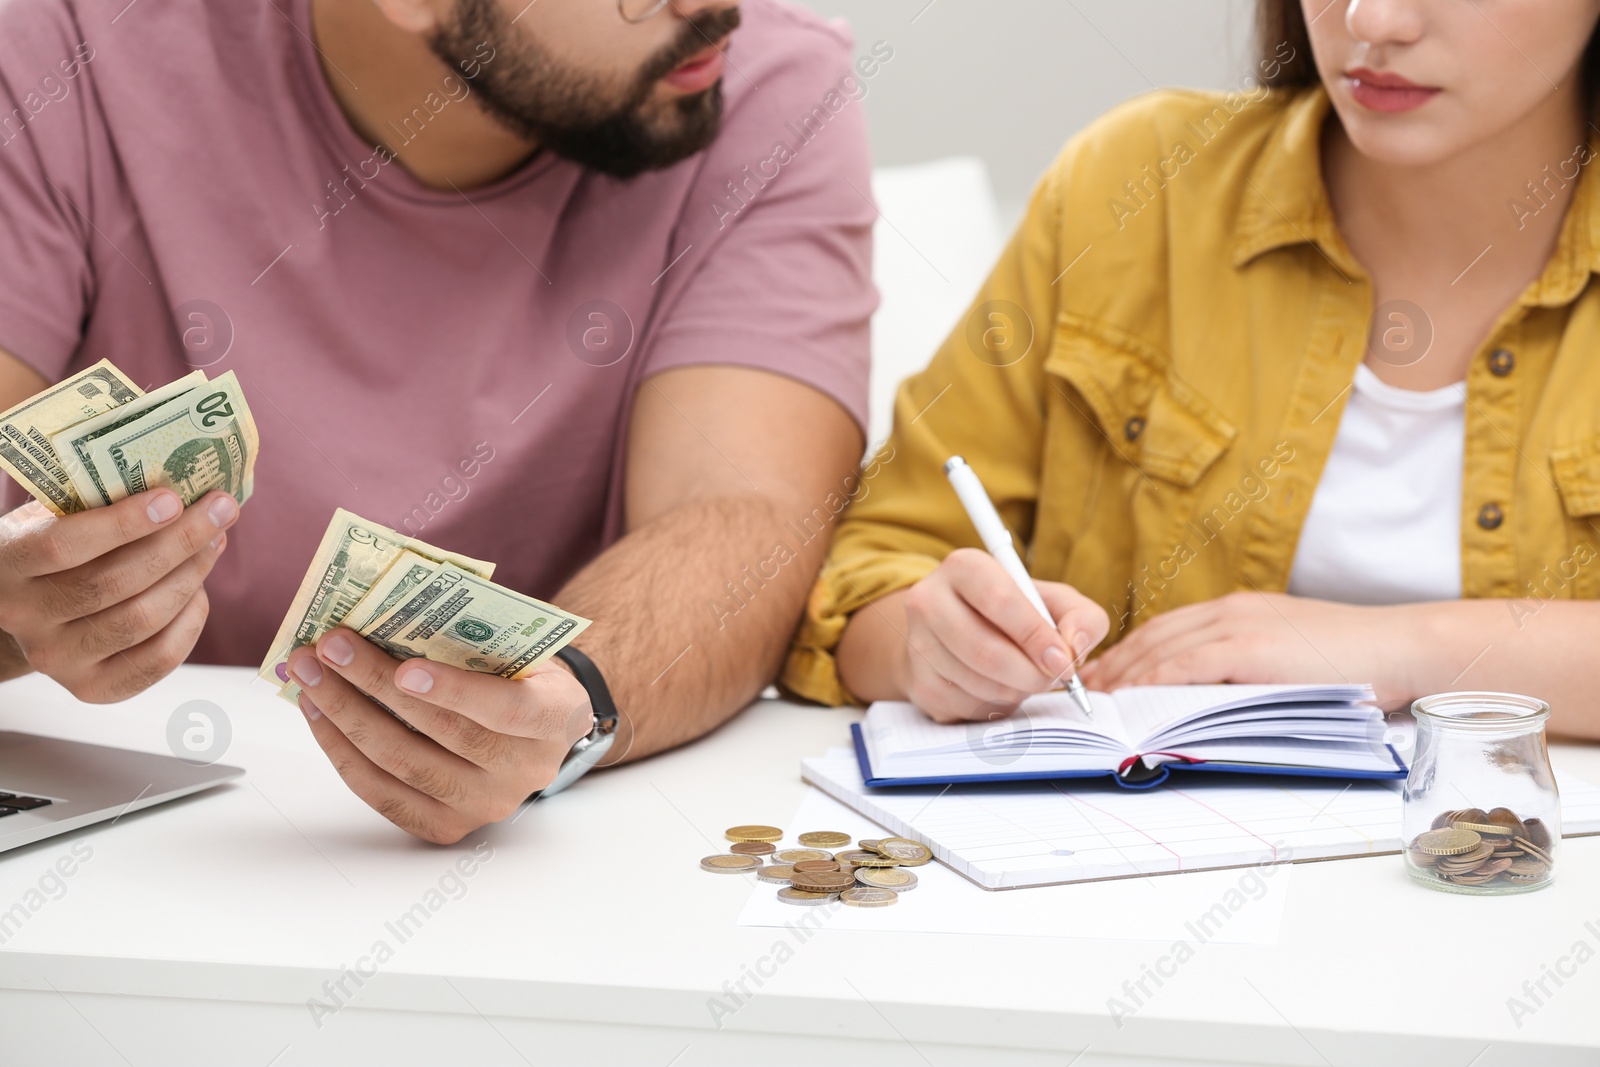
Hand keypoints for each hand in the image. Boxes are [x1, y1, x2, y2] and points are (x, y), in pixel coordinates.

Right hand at [0, 489, 238, 699]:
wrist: (28, 608)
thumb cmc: (52, 547)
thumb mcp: (54, 515)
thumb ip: (96, 501)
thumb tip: (180, 481)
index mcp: (6, 564)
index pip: (62, 545)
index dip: (123, 523)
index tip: (172, 498)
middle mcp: (24, 617)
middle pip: (115, 583)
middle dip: (179, 543)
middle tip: (220, 510)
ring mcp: (57, 659)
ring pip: (142, 619)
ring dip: (191, 576)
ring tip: (215, 541)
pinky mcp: (92, 688)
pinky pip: (159, 658)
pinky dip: (190, 620)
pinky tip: (199, 590)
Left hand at [286, 628, 594, 843]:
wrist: (537, 727)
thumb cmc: (519, 674)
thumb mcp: (520, 647)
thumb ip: (473, 637)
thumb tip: (386, 616)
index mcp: (556, 717)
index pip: (508, 711)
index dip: (456, 692)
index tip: (405, 670)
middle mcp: (525, 769)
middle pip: (441, 734)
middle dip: (374, 686)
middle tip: (330, 647)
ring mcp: (485, 804)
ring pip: (403, 764)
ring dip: (345, 715)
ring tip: (310, 674)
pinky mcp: (446, 826)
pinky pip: (383, 794)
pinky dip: (343, 752)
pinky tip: (319, 714)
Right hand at [899, 548, 1109, 722]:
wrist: (958, 634)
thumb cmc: (1015, 616)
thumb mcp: (1054, 603)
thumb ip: (1081, 616)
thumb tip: (1075, 645)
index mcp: (964, 567)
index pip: (1000, 601)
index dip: (1036, 636)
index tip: (1064, 661)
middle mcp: (929, 599)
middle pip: (984, 649)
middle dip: (1031, 674)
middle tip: (1055, 679)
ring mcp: (917, 643)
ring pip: (977, 683)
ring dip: (1016, 691)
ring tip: (1025, 678)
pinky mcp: (918, 682)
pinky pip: (966, 707)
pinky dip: (996, 705)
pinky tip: (1000, 688)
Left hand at [1080, 591, 1412, 706]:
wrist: (1400, 647)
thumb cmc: (1353, 662)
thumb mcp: (1286, 657)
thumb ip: (1244, 669)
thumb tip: (1206, 701)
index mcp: (1235, 612)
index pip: (1164, 631)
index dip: (1128, 655)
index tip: (1102, 679)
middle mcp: (1230, 612)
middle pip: (1153, 638)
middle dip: (1114, 667)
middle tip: (1085, 694)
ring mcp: (1239, 625)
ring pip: (1163, 650)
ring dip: (1126, 678)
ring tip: (1099, 704)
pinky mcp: (1251, 646)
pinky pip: (1189, 664)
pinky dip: (1156, 682)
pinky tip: (1136, 700)